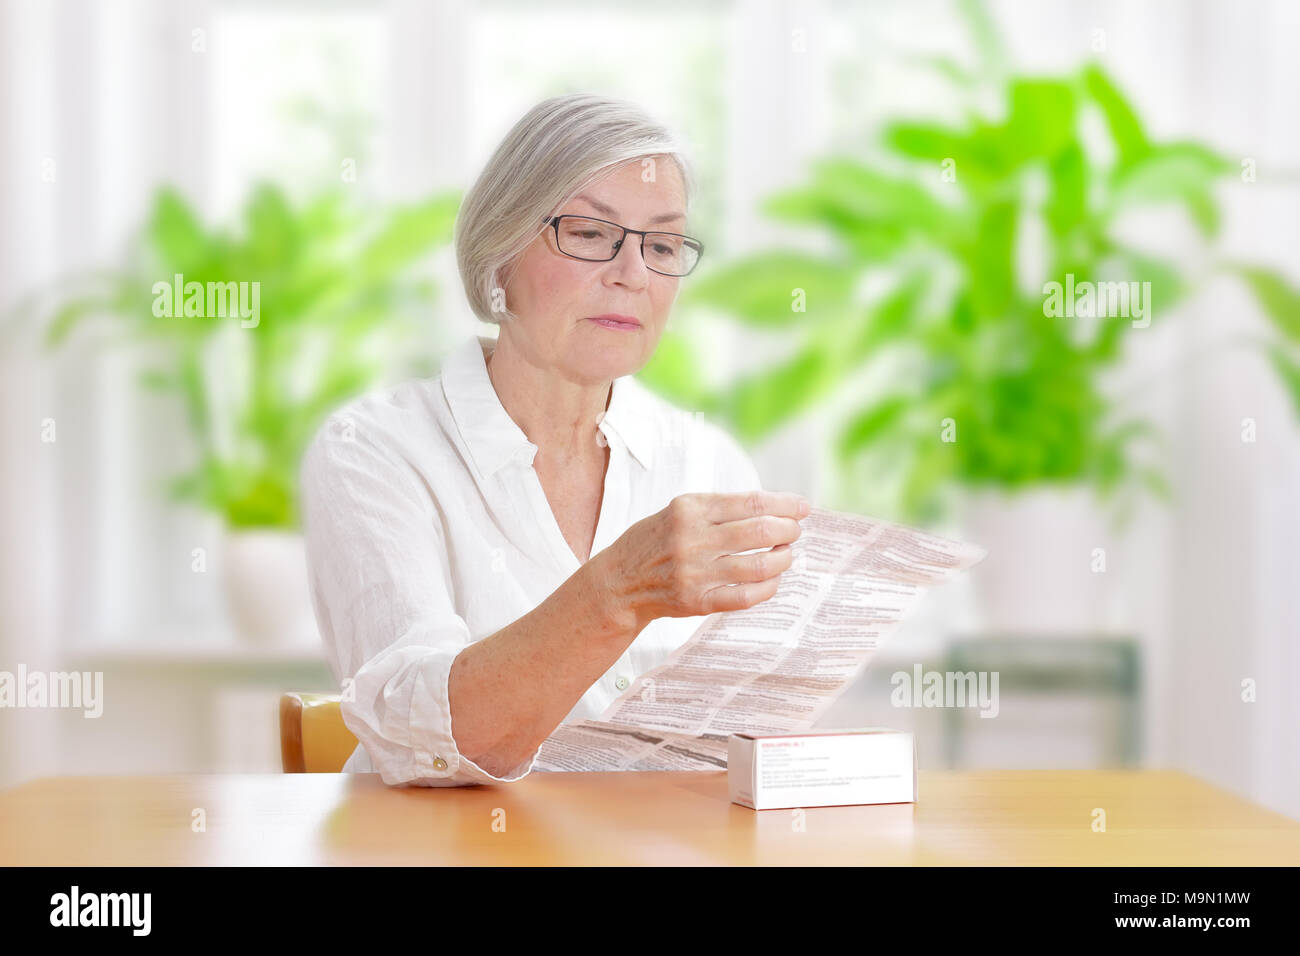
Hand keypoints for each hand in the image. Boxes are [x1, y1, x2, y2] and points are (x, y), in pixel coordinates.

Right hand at [597, 491, 809, 628]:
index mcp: (689, 509)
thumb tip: (772, 508)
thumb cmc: (654, 541)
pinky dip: (768, 587)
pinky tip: (772, 579)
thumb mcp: (678, 510)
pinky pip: (746, 596)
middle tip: (795, 531)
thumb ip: (719, 509)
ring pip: (759, 565)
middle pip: (760, 531)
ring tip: (785, 554)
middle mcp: (692, 539)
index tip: (801, 507)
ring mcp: (696, 573)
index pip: (751, 503)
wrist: (619, 582)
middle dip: (788, 530)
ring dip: (783, 558)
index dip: (784, 504)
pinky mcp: (698, 602)